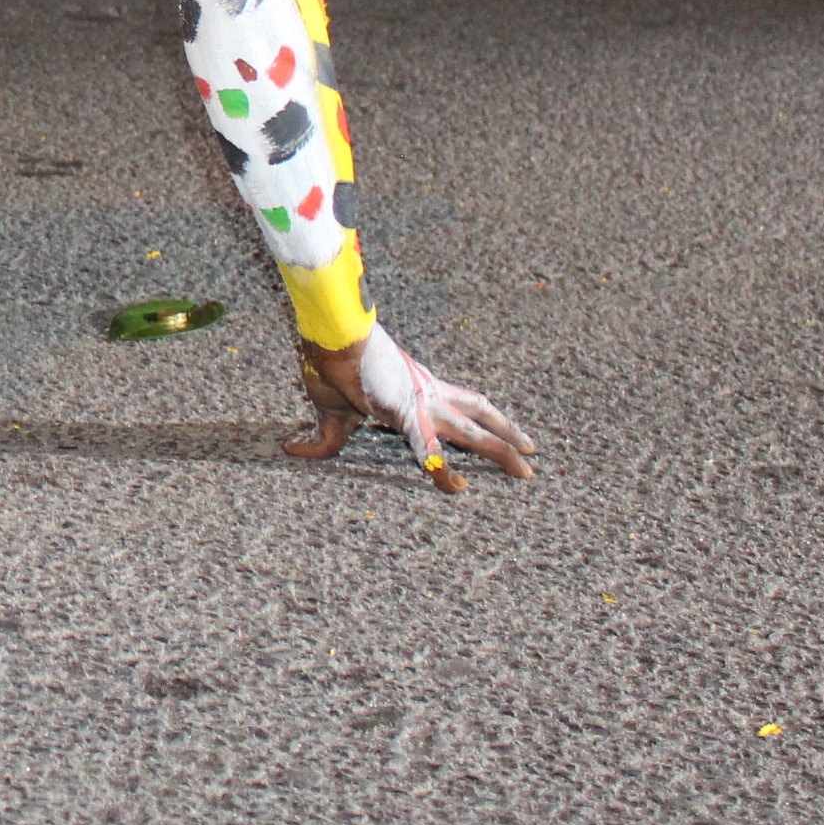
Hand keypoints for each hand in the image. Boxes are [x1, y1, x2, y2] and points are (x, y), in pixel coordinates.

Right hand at [284, 326, 536, 491]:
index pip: (458, 401)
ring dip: (500, 450)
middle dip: (505, 433)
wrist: (328, 335)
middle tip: (531, 449)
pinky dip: (443, 470)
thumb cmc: (330, 361)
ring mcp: (421, 401)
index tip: (499, 427)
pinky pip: (429, 447)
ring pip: (471, 431)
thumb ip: (324, 437)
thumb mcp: (330, 409)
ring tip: (527, 469)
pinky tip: (459, 489)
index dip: (480, 417)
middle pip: (477, 412)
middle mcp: (428, 391)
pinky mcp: (405, 412)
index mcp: (417, 385)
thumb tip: (292, 451)